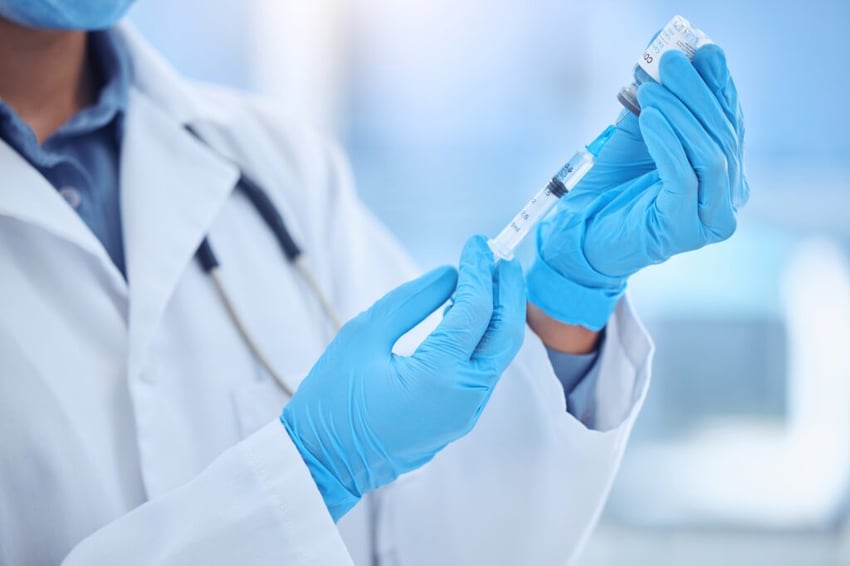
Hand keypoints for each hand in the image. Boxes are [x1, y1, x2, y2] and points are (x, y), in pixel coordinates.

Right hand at [281, 236, 525, 520]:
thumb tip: (450, 276)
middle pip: (505, 336)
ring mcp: (464, 415)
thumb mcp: (362, 336)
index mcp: (438, 375)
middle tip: (501, 259)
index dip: (479, 271)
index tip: (477, 243)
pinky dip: (483, 342)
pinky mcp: (457, 422)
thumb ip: (411, 301)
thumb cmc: (331, 401)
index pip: (475, 310)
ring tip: (489, 281)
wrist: (321, 463)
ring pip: (497, 357)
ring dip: (499, 317)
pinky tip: (469, 319)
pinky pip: (481, 374)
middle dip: (509, 293)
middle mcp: (463, 399)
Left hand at [527, 44, 747, 329]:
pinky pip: (684, 178)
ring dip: (681, 115)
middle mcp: (727, 198)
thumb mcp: (637, 134)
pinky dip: (668, 143)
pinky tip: (649, 117)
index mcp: (724, 173)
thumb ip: (655, 98)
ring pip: (711, 156)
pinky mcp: (684, 231)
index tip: (702, 48)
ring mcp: (710, 219)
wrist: (578, 235)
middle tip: (670, 60)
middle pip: (723, 135)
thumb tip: (662, 47)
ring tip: (651, 89)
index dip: (718, 84)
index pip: (729, 121)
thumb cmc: (610, 186)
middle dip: (696, 93)